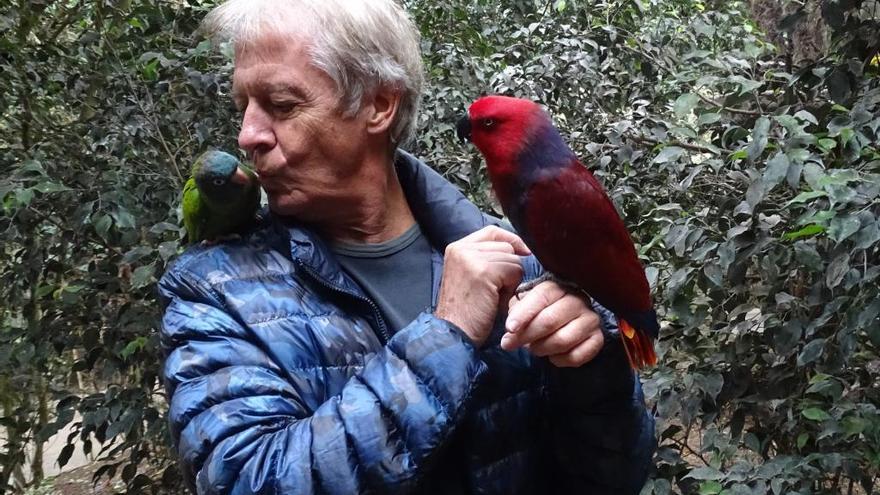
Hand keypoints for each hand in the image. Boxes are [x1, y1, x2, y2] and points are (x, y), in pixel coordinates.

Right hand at [435, 226, 530, 346]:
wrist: (453, 333)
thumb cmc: (466, 311)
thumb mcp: (470, 276)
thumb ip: (486, 258)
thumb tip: (521, 248)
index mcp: (456, 248)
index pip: (492, 231)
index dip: (511, 240)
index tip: (524, 252)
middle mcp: (461, 248)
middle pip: (506, 245)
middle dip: (509, 267)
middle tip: (496, 291)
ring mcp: (471, 258)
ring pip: (513, 258)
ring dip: (511, 280)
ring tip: (494, 296)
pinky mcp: (483, 271)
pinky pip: (514, 270)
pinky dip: (511, 288)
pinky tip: (497, 300)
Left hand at [500, 281, 603, 366]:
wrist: (567, 321)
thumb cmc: (541, 312)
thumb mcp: (526, 304)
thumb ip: (517, 309)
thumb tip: (512, 326)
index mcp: (557, 288)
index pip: (541, 297)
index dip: (523, 314)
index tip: (510, 328)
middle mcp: (578, 300)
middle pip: (550, 320)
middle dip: (527, 335)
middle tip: (510, 344)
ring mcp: (590, 320)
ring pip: (562, 340)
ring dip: (542, 349)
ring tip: (534, 348)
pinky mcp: (598, 339)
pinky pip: (576, 356)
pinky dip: (560, 360)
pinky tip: (553, 356)